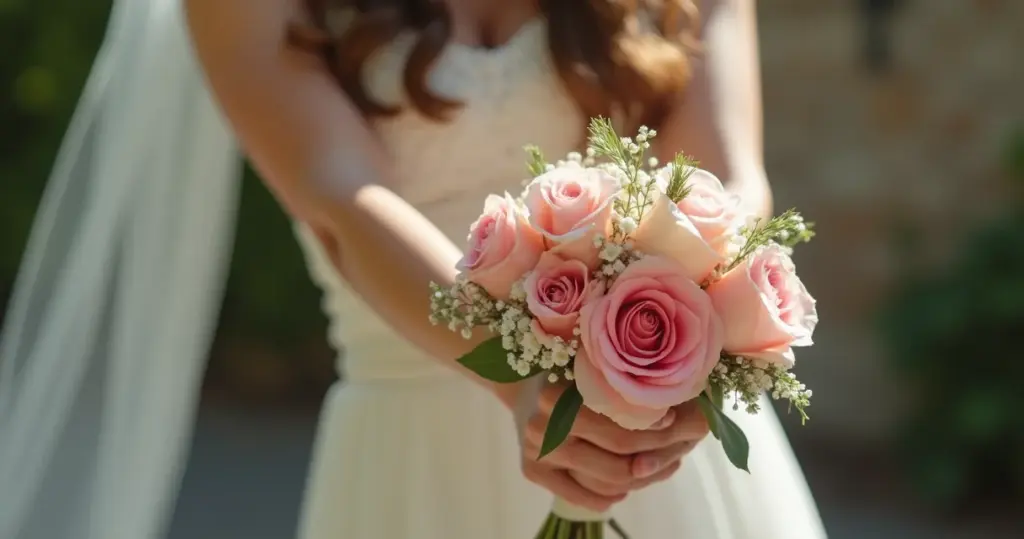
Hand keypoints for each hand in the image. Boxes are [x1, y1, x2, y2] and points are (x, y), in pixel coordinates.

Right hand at [513, 380, 708, 511]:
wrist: (525, 384)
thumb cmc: (575, 369)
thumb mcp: (601, 365)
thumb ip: (638, 384)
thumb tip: (703, 413)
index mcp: (560, 390)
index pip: (621, 421)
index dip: (656, 426)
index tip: (678, 420)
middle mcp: (544, 422)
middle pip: (620, 454)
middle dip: (660, 451)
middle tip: (684, 445)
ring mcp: (536, 449)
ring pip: (608, 480)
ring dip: (646, 476)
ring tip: (666, 463)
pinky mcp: (533, 471)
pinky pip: (587, 497)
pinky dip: (615, 495)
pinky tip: (631, 482)